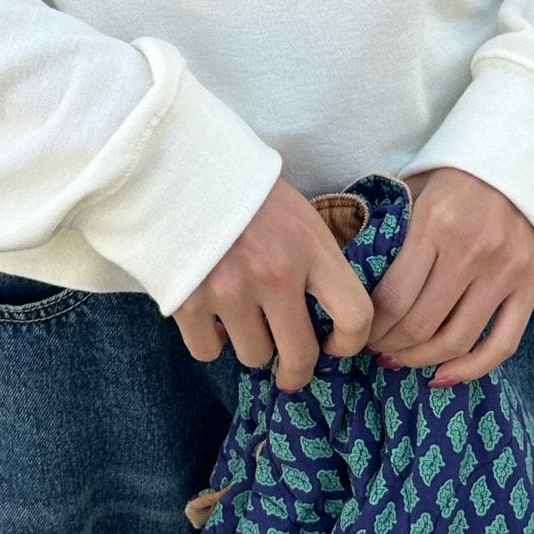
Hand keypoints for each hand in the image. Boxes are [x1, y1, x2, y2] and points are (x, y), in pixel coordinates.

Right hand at [171, 176, 374, 394]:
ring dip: (252, 345)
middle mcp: (275, 274)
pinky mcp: (188, 301)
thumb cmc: (244, 188)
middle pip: (301, 354)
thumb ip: (313, 259)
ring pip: (254, 356)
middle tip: (292, 368)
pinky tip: (211, 318)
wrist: (179, 165)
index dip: (351, 341)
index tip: (336, 344)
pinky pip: (208, 351)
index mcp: (310, 247)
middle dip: (298, 369)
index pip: (354, 314)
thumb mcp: (297, 213)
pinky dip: (211, 341)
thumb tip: (327, 308)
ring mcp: (230, 291)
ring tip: (243, 320)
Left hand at [364, 167, 533, 386]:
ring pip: (457, 341)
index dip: (368, 325)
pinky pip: (502, 345)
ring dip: (421, 360)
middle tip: (374, 348)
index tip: (356, 331)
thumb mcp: (416, 186)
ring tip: (401, 359)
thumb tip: (351, 274)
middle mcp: (472, 250)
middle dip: (389, 345)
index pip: (392, 297)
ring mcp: (506, 271)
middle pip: (420, 325)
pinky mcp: (532, 285)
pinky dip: (471, 370)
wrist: (524, 156)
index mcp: (435, 223)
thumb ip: (390, 227)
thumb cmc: (458, 175)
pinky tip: (443, 375)